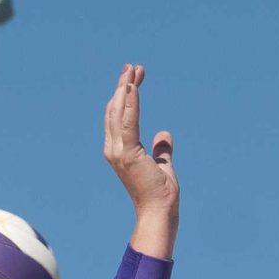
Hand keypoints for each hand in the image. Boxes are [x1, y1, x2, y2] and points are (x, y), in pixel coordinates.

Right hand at [103, 65, 178, 251]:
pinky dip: (130, 104)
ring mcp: (118, 150)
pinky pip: (128, 122)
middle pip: (116, 110)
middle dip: (124, 87)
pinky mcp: (127, 153)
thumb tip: (164, 135)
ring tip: (132, 71)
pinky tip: (132, 88)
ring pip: (119, 112)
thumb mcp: (162, 165)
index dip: (125, 97)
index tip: (134, 79)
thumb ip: (161, 150)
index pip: (119, 117)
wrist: (158, 211)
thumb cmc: (159, 192)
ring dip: (125, 89)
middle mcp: (113, 148)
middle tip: (132, 67)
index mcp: (119, 150)